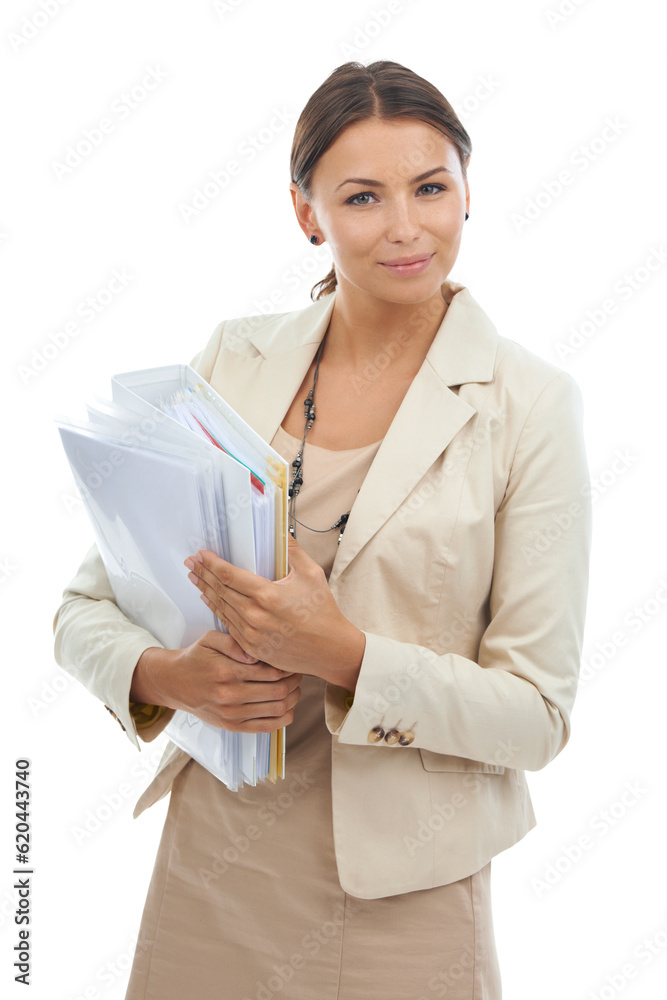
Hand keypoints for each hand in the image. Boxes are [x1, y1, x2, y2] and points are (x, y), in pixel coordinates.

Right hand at [131, 631, 301, 732]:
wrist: (175, 683)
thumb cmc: (197, 659)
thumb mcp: (210, 640)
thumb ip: (234, 642)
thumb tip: (256, 653)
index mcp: (227, 671)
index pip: (271, 671)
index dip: (288, 667)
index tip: (292, 661)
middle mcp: (230, 695)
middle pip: (278, 691)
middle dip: (294, 681)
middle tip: (298, 673)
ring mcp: (231, 714)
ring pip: (277, 709)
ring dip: (292, 699)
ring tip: (293, 688)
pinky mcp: (232, 726)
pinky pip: (267, 727)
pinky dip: (283, 718)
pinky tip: (286, 706)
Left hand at [184, 535, 365, 689]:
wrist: (330, 650)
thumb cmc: (323, 612)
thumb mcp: (312, 574)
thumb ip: (293, 551)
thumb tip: (280, 530)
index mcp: (268, 595)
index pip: (230, 575)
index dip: (212, 563)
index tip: (202, 554)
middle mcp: (255, 616)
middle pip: (220, 590)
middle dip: (203, 574)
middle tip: (190, 562)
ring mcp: (252, 635)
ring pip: (221, 608)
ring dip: (206, 591)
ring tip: (194, 578)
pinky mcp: (252, 648)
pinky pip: (228, 626)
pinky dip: (216, 611)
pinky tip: (209, 601)